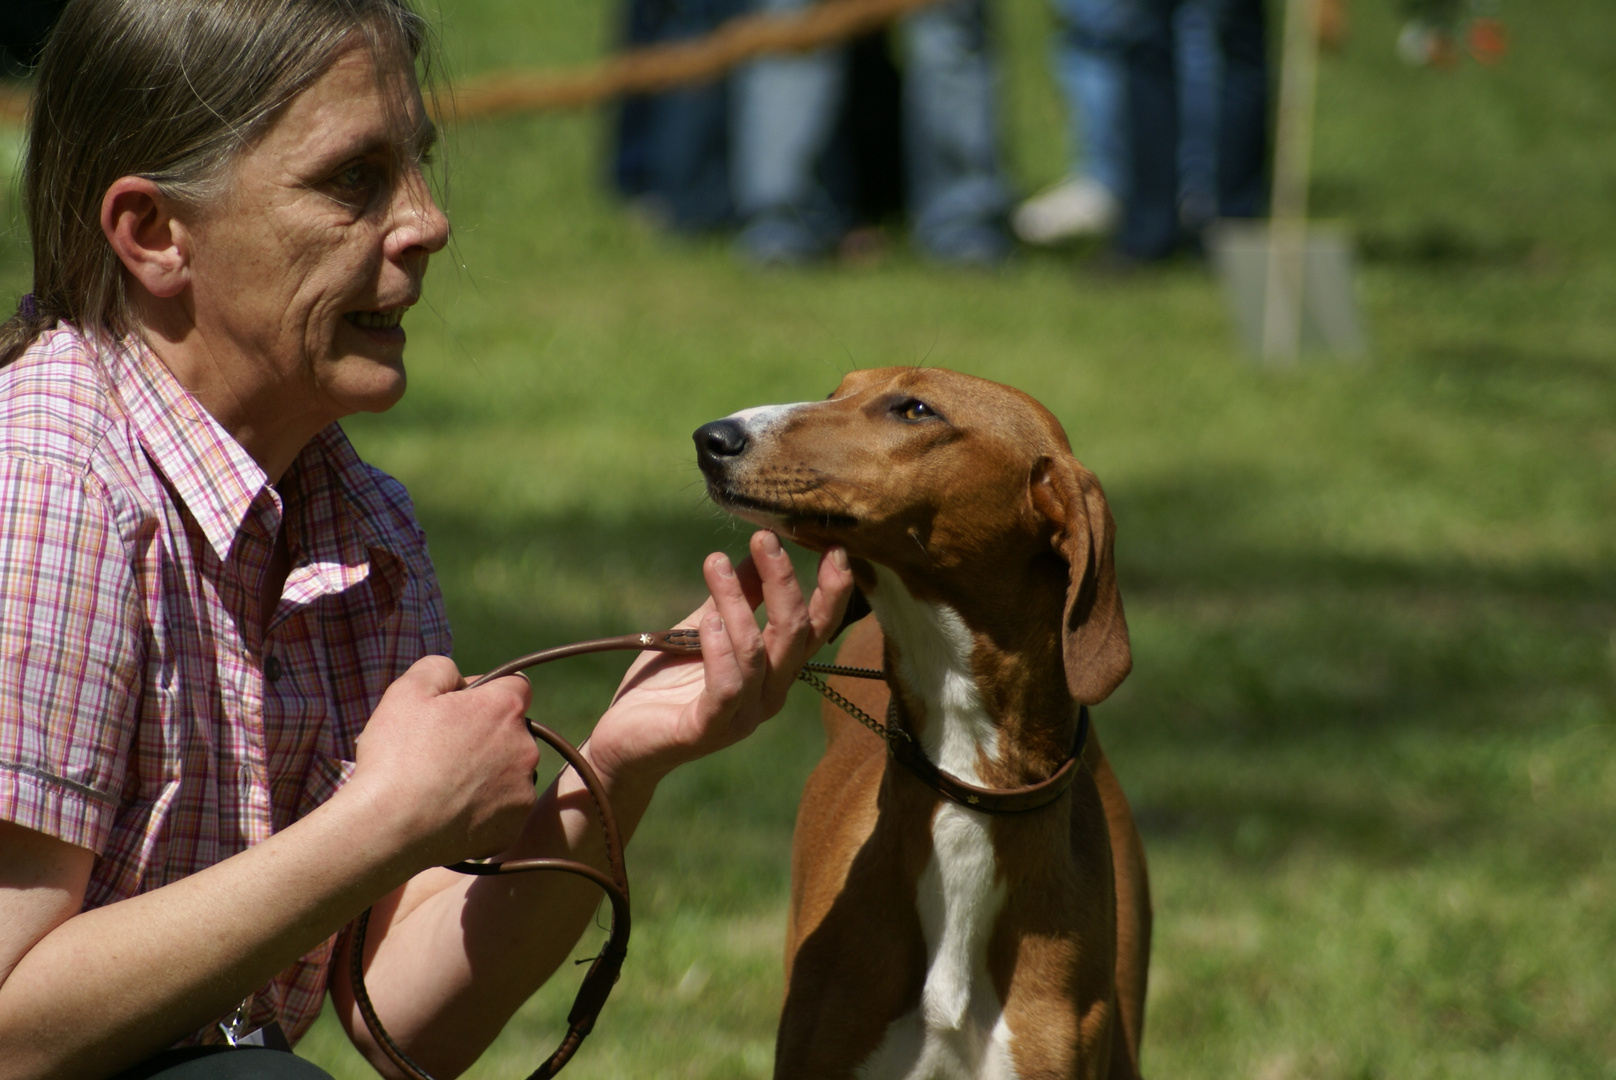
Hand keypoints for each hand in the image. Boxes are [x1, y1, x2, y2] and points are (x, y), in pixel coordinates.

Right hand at [348, 656, 537, 867]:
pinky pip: (502, 810)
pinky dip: (482, 809)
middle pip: (512, 731)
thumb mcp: (408, 690)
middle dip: (484, 734)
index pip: (514, 686)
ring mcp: (522, 792)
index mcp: (504, 710)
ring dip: (486, 773)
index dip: (485, 692)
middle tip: (442, 750)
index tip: (457, 709)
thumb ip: (440, 668)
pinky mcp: (513, 828)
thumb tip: (459, 679)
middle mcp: (525, 749)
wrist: (387, 828)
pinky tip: (448, 812)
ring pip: (508, 772)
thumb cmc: (396, 755)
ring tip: (443, 785)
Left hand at [586, 531, 853, 788]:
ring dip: (738, 603)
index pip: (815, 628)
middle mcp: (769, 694)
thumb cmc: (666, 685)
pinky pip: (726, 687)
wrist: (623, 743)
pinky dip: (720, 649)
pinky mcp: (708, 730)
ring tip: (716, 564)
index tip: (835, 547)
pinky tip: (708, 621)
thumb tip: (757, 552)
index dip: (832, 591)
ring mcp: (742, 716)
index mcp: (775, 670)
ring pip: (758, 653)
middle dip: (785, 582)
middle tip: (765, 539)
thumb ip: (733, 598)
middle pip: (795, 634)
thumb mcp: (702, 629)